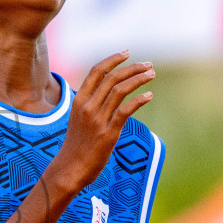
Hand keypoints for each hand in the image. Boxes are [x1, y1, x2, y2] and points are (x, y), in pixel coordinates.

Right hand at [47, 51, 154, 195]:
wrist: (70, 168)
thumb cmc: (77, 145)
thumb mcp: (78, 119)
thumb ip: (91, 104)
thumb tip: (107, 93)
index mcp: (79, 100)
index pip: (96, 71)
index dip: (112, 60)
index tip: (126, 53)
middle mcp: (88, 106)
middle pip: (112, 78)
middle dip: (132, 68)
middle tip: (148, 65)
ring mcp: (98, 119)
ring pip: (120, 90)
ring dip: (138, 79)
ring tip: (151, 75)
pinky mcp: (108, 133)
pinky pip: (126, 110)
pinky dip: (139, 100)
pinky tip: (149, 96)